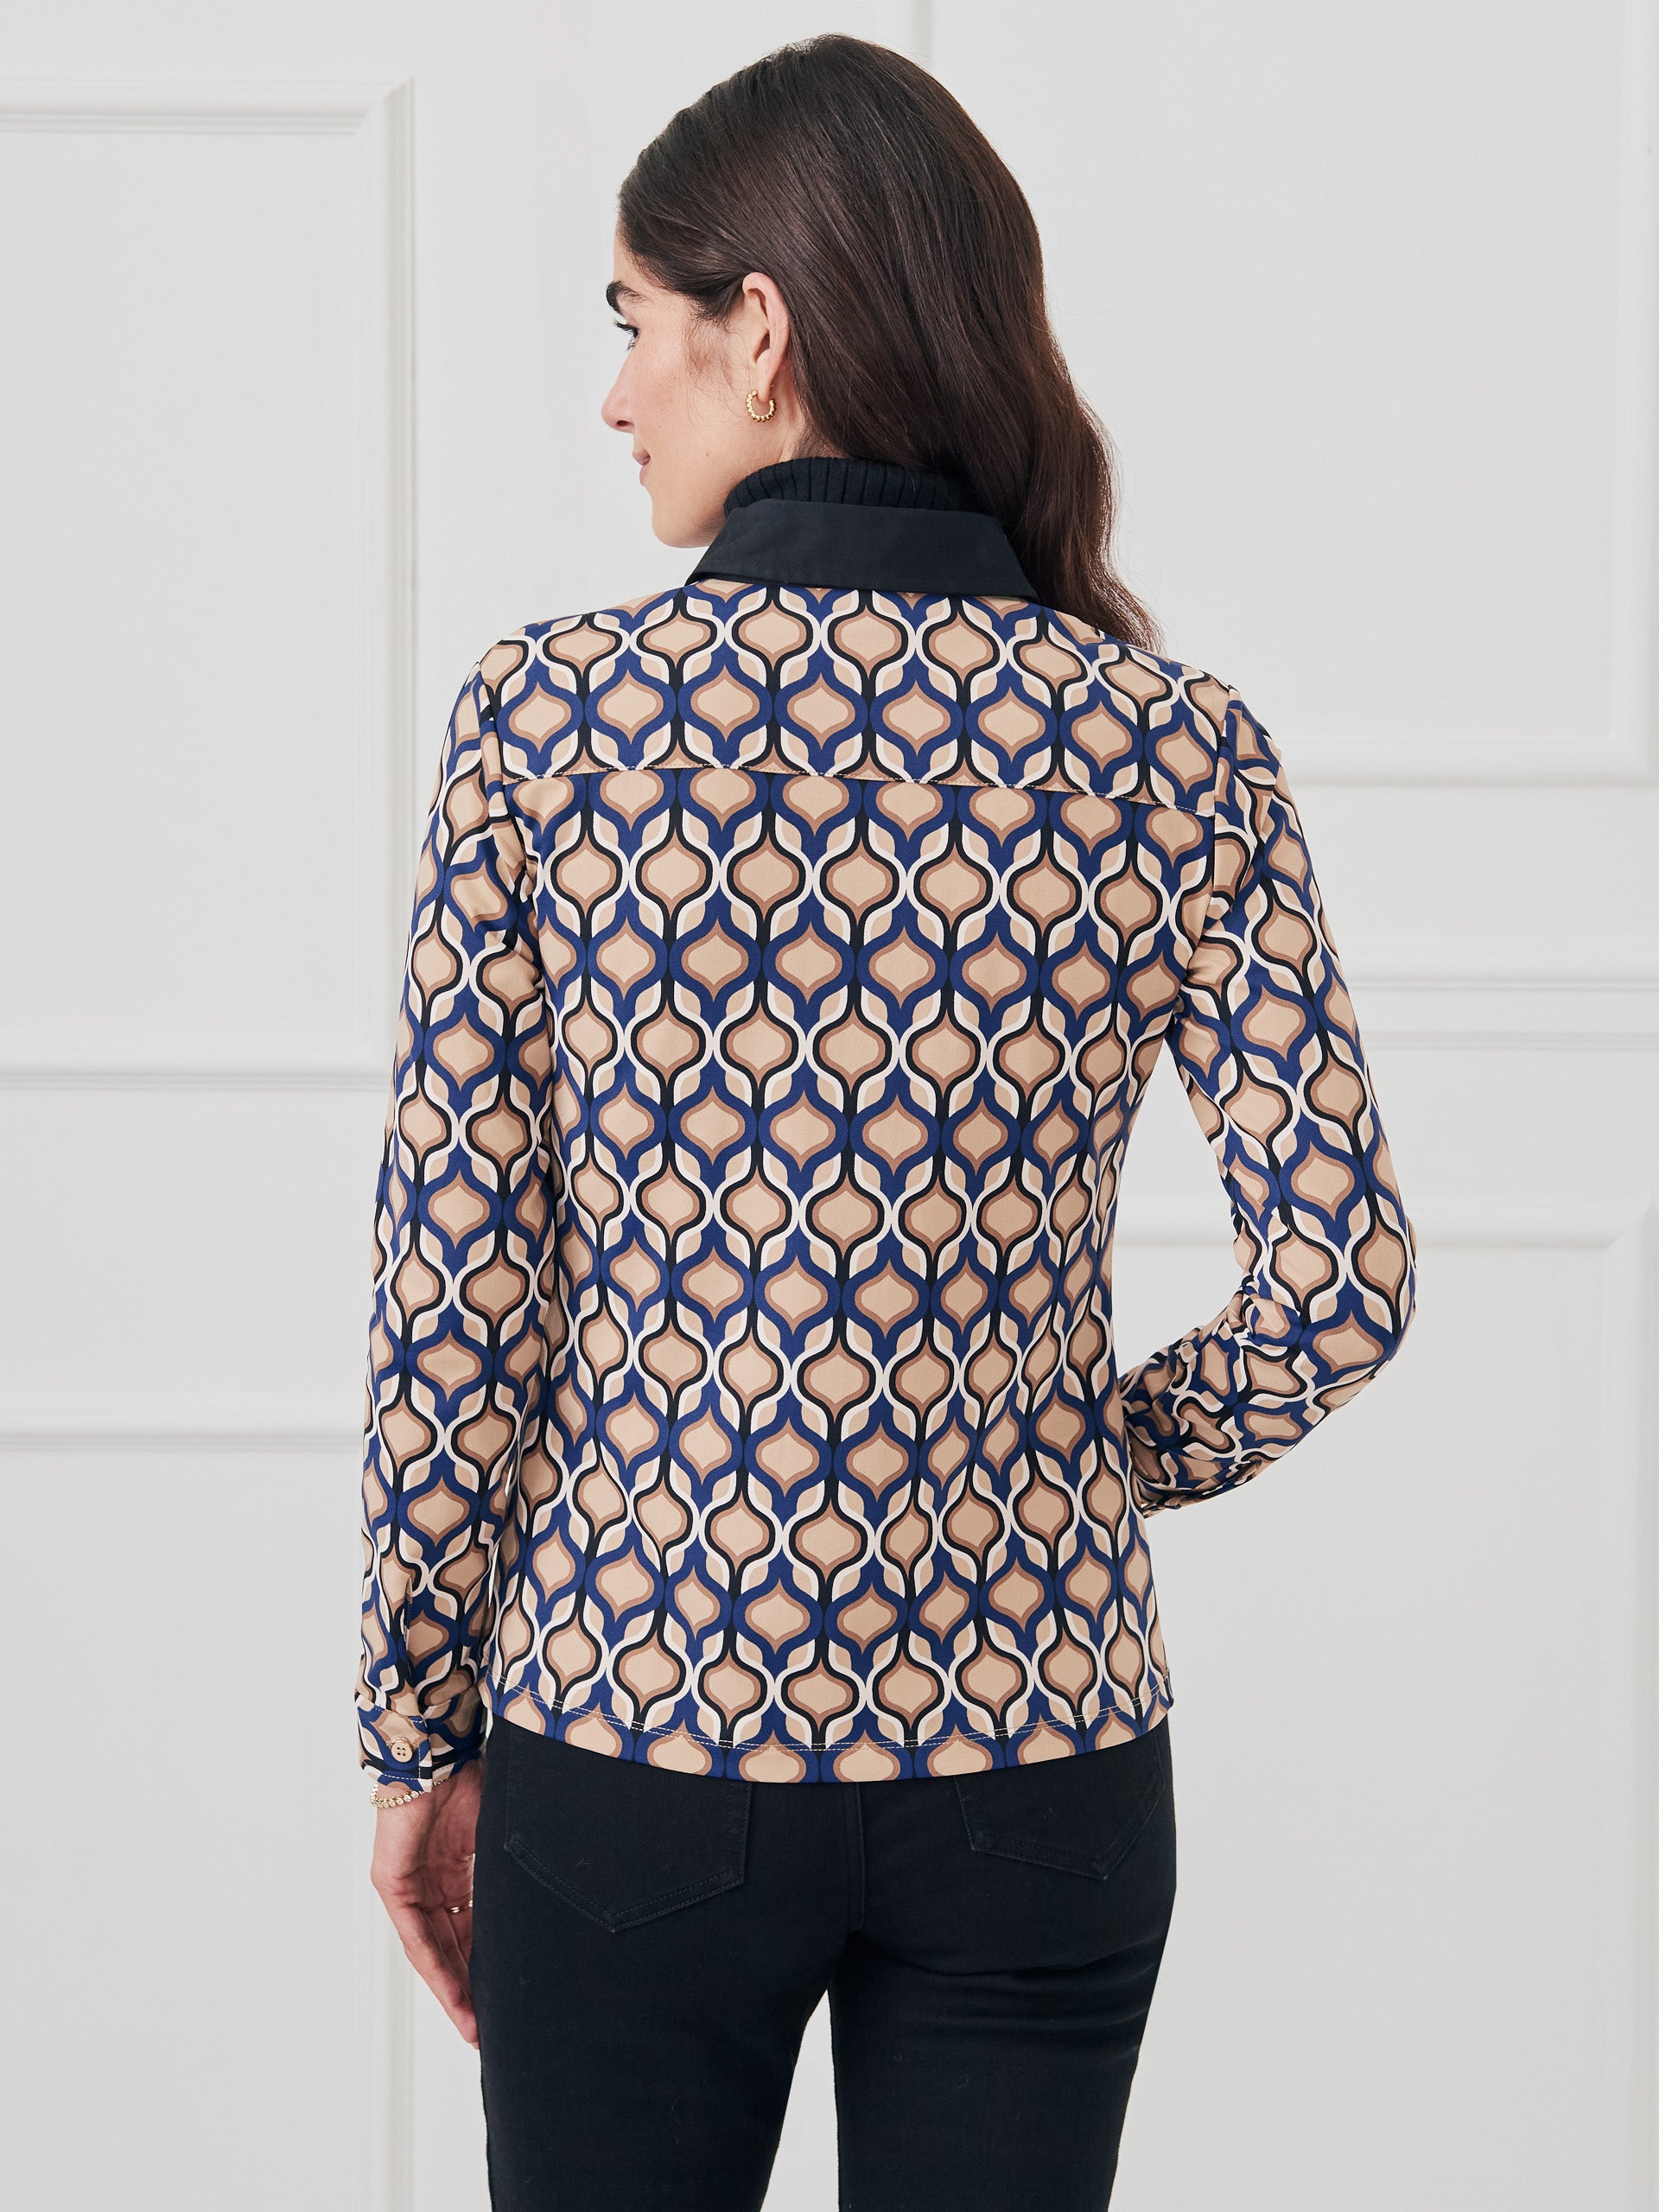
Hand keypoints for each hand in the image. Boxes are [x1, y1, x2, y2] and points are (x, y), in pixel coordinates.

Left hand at [370, 1756, 483, 2045]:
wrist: (437, 1752)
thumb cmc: (471, 1777)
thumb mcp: (498, 1835)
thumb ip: (509, 1869)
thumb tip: (547, 1893)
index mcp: (456, 1869)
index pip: (471, 1927)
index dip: (487, 1962)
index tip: (506, 1993)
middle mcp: (431, 1882)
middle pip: (451, 1946)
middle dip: (470, 1988)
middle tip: (488, 2026)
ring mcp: (409, 1885)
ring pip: (433, 1948)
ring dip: (453, 1987)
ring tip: (473, 2021)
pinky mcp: (393, 1884)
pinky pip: (415, 1935)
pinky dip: (435, 1964)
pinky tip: (453, 1990)